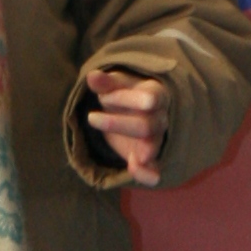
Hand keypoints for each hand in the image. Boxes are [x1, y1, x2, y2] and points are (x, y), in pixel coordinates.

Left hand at [82, 65, 168, 185]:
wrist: (133, 111)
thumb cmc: (124, 93)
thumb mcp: (116, 85)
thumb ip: (105, 83)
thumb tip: (92, 76)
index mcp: (155, 95)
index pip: (150, 98)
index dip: (130, 100)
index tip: (105, 98)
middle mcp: (159, 118)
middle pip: (146, 125)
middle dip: (120, 124)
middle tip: (91, 118)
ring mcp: (156, 139)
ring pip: (152, 146)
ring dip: (145, 153)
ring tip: (135, 160)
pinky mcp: (149, 157)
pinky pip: (154, 170)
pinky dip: (147, 174)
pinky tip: (133, 170)